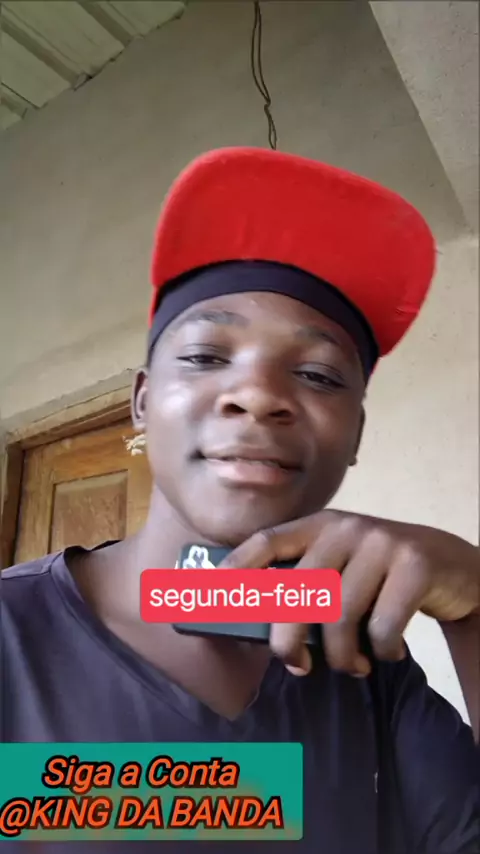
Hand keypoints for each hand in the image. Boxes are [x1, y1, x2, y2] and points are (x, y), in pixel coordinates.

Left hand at [218, 510, 479, 676]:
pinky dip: (381, 651)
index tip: (212, 595)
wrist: (453, 566)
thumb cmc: (381, 575)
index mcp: (319, 526)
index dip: (236, 567)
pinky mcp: (415, 565)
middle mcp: (346, 528)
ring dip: (342, 656)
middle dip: (288, 640)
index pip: (267, 541)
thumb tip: (261, 628)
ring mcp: (382, 543)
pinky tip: (387, 651)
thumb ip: (308, 583)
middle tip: (295, 666)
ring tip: (353, 664)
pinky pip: (383, 626)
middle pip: (299, 590)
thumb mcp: (343, 566)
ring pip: (341, 615)